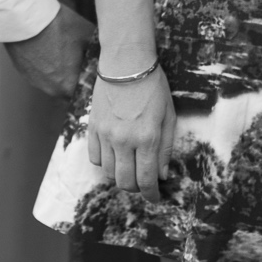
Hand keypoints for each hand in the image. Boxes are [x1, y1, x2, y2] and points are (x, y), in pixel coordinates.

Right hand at [6, 3, 94, 99]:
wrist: (25, 17)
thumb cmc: (58, 26)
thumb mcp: (87, 34)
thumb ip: (97, 50)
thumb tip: (102, 54)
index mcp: (70, 85)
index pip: (86, 96)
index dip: (91, 86)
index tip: (93, 75)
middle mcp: (51, 89)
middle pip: (69, 92)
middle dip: (75, 81)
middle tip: (80, 63)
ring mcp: (35, 81)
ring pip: (53, 84)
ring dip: (58, 74)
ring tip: (61, 54)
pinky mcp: (23, 72)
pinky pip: (39, 75)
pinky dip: (44, 67)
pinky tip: (47, 51)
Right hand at [86, 66, 175, 200]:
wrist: (125, 63)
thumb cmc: (152, 87)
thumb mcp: (168, 116)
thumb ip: (166, 148)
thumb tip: (162, 175)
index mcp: (147, 138)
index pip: (147, 180)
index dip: (151, 195)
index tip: (154, 198)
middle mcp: (124, 140)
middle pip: (124, 182)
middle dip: (136, 188)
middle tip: (143, 183)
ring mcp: (106, 134)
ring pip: (108, 172)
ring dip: (120, 176)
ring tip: (129, 168)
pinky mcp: (93, 127)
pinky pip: (94, 157)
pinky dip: (104, 162)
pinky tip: (114, 156)